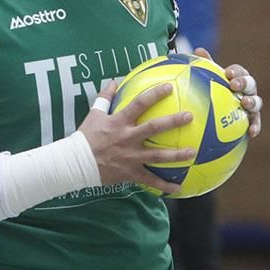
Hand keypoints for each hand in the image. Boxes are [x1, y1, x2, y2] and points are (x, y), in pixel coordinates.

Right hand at [80, 81, 195, 193]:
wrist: (77, 162)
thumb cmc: (85, 137)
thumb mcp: (94, 114)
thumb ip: (104, 98)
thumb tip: (113, 82)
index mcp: (119, 122)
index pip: (139, 104)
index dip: (154, 95)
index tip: (169, 88)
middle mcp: (128, 138)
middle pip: (154, 128)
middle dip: (173, 121)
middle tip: (189, 116)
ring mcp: (131, 156)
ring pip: (158, 155)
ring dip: (176, 154)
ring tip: (192, 152)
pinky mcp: (131, 172)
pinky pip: (151, 180)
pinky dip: (165, 186)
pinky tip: (179, 187)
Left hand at [193, 48, 262, 137]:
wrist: (221, 111)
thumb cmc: (213, 92)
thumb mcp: (208, 79)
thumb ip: (205, 67)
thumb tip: (198, 49)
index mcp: (238, 78)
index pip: (239, 71)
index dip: (235, 71)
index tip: (227, 73)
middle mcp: (247, 90)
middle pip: (250, 83)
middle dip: (244, 83)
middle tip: (234, 85)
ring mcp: (252, 104)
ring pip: (257, 102)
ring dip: (253, 102)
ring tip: (245, 104)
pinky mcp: (253, 119)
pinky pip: (256, 122)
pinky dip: (256, 126)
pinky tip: (251, 132)